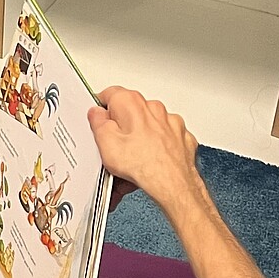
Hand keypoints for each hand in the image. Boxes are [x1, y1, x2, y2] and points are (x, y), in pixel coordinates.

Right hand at [87, 87, 202, 213]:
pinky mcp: (181, 137)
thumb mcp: (105, 143)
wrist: (172, 183)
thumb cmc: (144, 165)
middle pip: (130, 111)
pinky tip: (148, 162)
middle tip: (112, 146)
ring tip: (130, 160)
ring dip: (139, 138)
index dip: (100, 108)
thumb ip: (97, 122)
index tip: (98, 120)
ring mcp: (170, 122)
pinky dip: (156, 147)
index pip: (110, 93)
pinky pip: (164, 138)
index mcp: (132, 103)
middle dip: (120, 126)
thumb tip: (96, 114)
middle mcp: (154, 108)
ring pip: (148, 125)